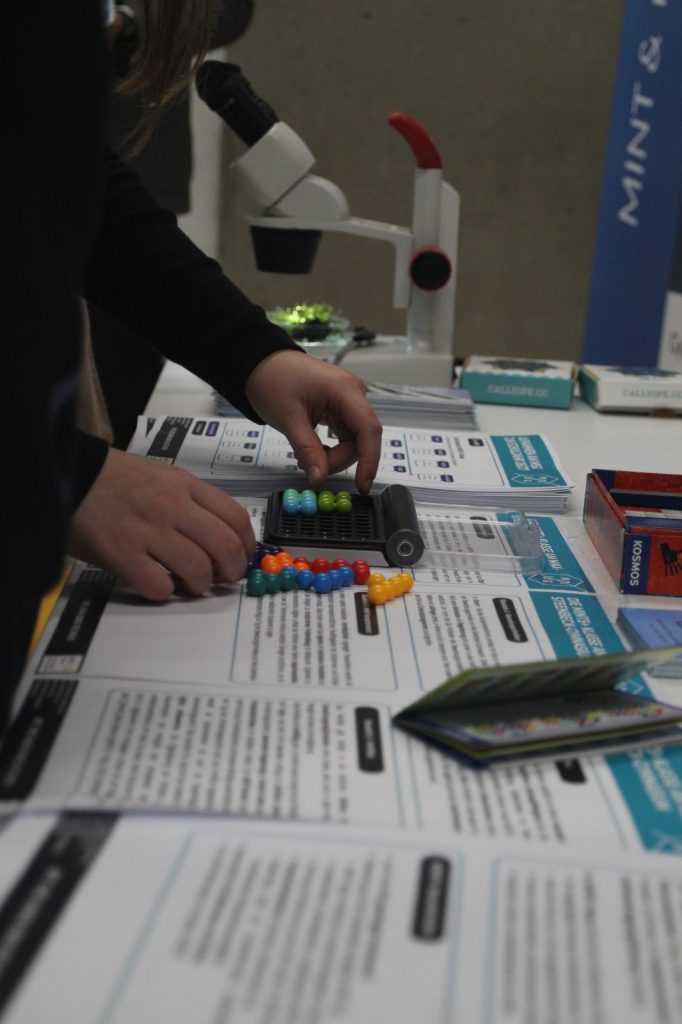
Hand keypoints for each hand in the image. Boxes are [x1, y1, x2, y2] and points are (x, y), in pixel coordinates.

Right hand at [69, 448, 255, 599]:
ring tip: (188, 584)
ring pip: (197, 569)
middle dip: (232, 571)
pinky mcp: (120, 553)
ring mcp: (147, 530)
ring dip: (199, 585)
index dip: (247, 544)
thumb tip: (220, 536)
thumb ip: (191, 501)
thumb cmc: (114, 478)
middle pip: (225, 546)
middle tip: (222, 579)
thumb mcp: (162, 476)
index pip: (236, 517)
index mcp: (184, 485)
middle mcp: (172, 506)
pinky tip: (155, 583)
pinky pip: (158, 586)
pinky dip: (163, 593)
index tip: (242, 557)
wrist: (69, 473)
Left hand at [245, 350, 381, 492]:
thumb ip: (308, 450)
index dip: (369, 461)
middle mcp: (354, 393)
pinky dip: (331, 448)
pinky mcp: (341, 407)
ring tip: (305, 456)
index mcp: (346, 390)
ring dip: (333, 456)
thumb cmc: (273, 382)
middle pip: (361, 438)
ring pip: (353, 440)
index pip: (369, 430)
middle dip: (338, 459)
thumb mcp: (289, 419)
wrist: (261, 364)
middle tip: (310, 467)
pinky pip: (344, 435)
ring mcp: (348, 400)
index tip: (362, 486)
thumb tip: (320, 479)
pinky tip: (312, 449)